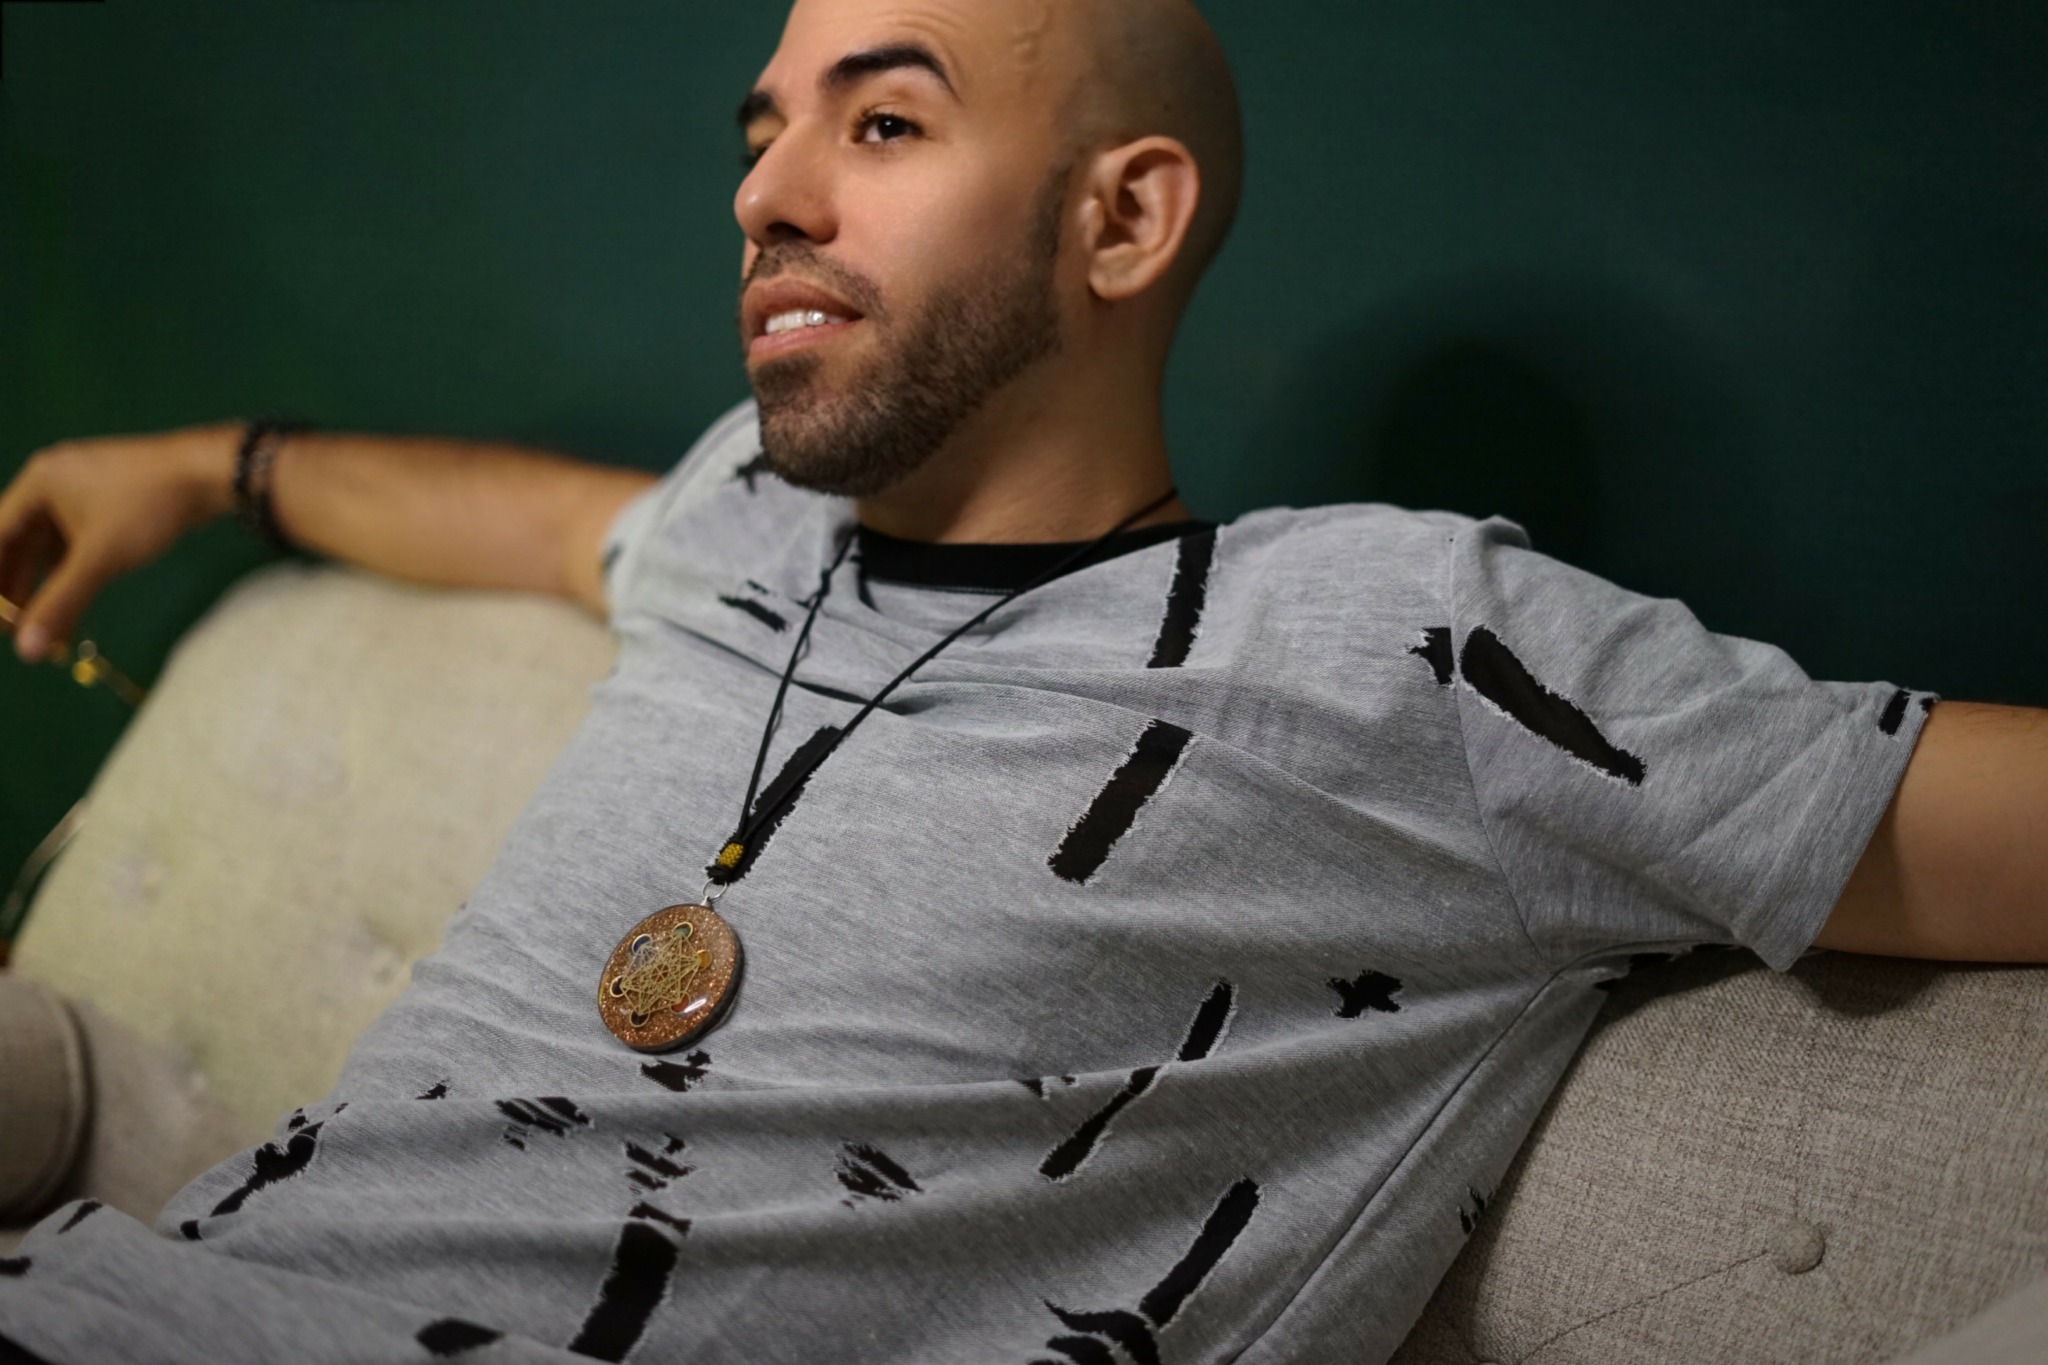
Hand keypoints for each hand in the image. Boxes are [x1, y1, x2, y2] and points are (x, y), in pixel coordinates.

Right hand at [0, 423, 239, 661]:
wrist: (210, 473)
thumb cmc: (149, 507)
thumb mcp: (100, 558)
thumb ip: (61, 602)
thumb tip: (27, 652)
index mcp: (38, 483)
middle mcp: (54, 480)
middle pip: (18, 540)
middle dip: (15, 586)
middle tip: (14, 630)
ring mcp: (83, 487)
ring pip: (50, 543)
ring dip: (45, 583)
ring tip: (43, 626)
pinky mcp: (111, 499)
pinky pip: (77, 539)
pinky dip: (72, 570)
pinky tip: (75, 600)